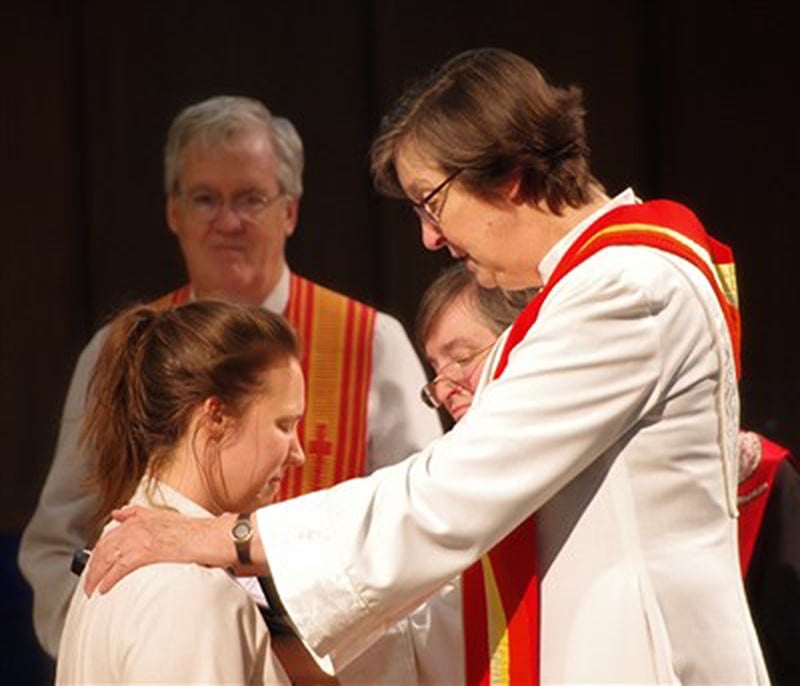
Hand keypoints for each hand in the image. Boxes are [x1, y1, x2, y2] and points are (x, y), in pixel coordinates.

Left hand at [84, 506, 233, 594]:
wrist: (209, 537)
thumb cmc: (193, 531)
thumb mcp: (162, 515)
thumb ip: (137, 513)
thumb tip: (117, 513)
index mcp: (139, 519)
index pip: (108, 537)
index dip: (97, 553)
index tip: (93, 565)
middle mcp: (136, 526)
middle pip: (104, 548)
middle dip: (92, 567)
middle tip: (88, 583)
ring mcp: (141, 538)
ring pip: (108, 558)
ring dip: (96, 576)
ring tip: (92, 590)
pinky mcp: (147, 552)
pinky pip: (120, 568)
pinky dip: (109, 579)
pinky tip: (104, 589)